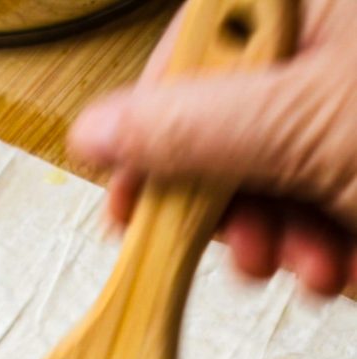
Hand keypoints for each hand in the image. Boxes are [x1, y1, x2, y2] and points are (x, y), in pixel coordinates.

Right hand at [69, 0, 356, 295]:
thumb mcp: (301, 125)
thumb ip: (192, 128)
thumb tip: (95, 134)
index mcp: (292, 18)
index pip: (186, 71)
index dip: (152, 143)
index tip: (132, 207)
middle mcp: (314, 64)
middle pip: (225, 143)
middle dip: (234, 217)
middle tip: (248, 248)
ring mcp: (338, 124)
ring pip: (272, 192)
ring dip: (283, 248)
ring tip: (313, 266)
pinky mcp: (356, 177)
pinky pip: (316, 220)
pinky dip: (323, 258)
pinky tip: (342, 267)